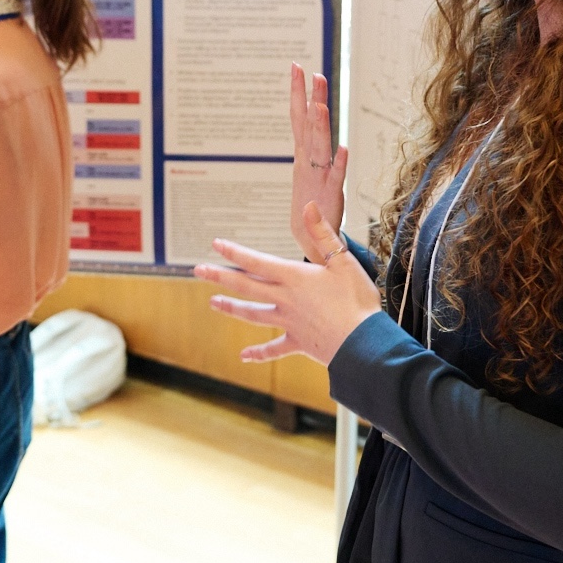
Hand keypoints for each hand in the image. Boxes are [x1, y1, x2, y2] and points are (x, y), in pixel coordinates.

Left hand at [195, 202, 380, 365]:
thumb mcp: (344, 261)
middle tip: (198, 270)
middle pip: (247, 286)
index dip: (235, 252)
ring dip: (232, 308)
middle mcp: (286, 299)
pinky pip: (274, 348)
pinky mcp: (299, 342)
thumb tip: (309, 207)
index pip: (257, 262)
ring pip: (254, 314)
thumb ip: (323, 234)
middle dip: (221, 277)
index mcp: (295, 278)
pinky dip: (259, 353)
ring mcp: (289, 323)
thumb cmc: (357, 301)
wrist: (363, 343)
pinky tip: (244, 355)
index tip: (216, 244)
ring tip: (213, 303)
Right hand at [290, 64, 347, 237]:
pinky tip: (343, 148)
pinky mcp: (329, 196)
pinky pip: (335, 177)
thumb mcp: (308, 166)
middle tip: (312, 74)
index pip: (297, 116)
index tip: (296, 66)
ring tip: (322, 106)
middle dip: (310, 99)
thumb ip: (311, 141)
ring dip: (320, 127)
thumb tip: (313, 114)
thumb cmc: (311, 199)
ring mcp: (318, 177)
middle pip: (307, 125)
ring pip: (319, 147)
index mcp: (302, 153)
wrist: (311, 238)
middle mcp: (307, 161)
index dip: (298, 91)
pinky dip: (338, 163)